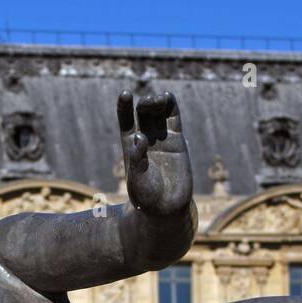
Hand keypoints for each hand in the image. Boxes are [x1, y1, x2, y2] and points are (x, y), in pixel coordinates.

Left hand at [118, 90, 192, 217]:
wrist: (166, 208)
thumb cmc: (147, 198)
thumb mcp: (137, 180)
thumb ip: (137, 160)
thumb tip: (139, 136)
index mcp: (130, 146)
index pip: (125, 121)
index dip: (124, 106)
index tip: (125, 94)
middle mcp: (145, 139)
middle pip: (143, 113)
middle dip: (145, 104)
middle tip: (146, 105)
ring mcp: (162, 138)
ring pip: (159, 112)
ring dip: (157, 102)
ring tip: (159, 100)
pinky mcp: (177, 140)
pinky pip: (174, 119)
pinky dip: (171, 106)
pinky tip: (168, 98)